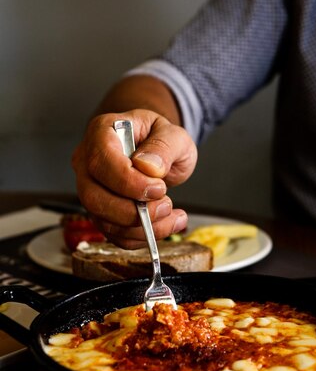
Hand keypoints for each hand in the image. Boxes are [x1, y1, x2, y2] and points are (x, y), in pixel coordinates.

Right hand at [72, 109, 197, 247]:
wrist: (159, 153)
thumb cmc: (160, 139)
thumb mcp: (173, 135)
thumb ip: (163, 147)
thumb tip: (148, 167)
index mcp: (102, 133)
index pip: (102, 161)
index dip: (128, 181)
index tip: (159, 188)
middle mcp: (87, 161)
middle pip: (94, 196)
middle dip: (131, 212)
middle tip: (165, 206)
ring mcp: (91, 189)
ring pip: (103, 220)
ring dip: (141, 228)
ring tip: (172, 216)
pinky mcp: (100, 211)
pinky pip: (114, 233)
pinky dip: (141, 237)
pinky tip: (165, 225)